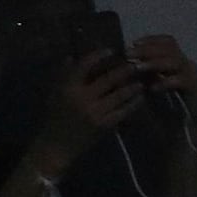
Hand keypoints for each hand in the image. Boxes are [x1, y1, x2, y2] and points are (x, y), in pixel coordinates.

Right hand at [31, 49, 139, 168]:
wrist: (56, 147)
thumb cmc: (55, 118)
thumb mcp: (54, 95)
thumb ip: (63, 77)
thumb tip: (71, 57)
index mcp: (68, 88)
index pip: (84, 66)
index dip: (98, 55)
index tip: (111, 50)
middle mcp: (83, 98)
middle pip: (108, 78)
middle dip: (124, 69)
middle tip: (135, 63)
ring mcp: (96, 112)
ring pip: (120, 94)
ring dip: (133, 86)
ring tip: (141, 80)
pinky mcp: (105, 125)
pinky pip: (123, 111)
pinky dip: (133, 103)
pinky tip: (140, 97)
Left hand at [126, 34, 196, 115]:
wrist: (178, 123)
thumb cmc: (160, 101)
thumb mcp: (148, 80)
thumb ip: (141, 68)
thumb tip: (124, 56)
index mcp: (176, 59)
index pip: (167, 41)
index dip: (151, 40)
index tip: (133, 43)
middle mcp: (186, 63)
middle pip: (170, 48)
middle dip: (147, 49)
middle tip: (129, 54)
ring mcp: (192, 75)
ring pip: (175, 61)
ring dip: (154, 62)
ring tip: (138, 68)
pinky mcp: (195, 88)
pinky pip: (181, 80)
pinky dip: (165, 82)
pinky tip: (152, 88)